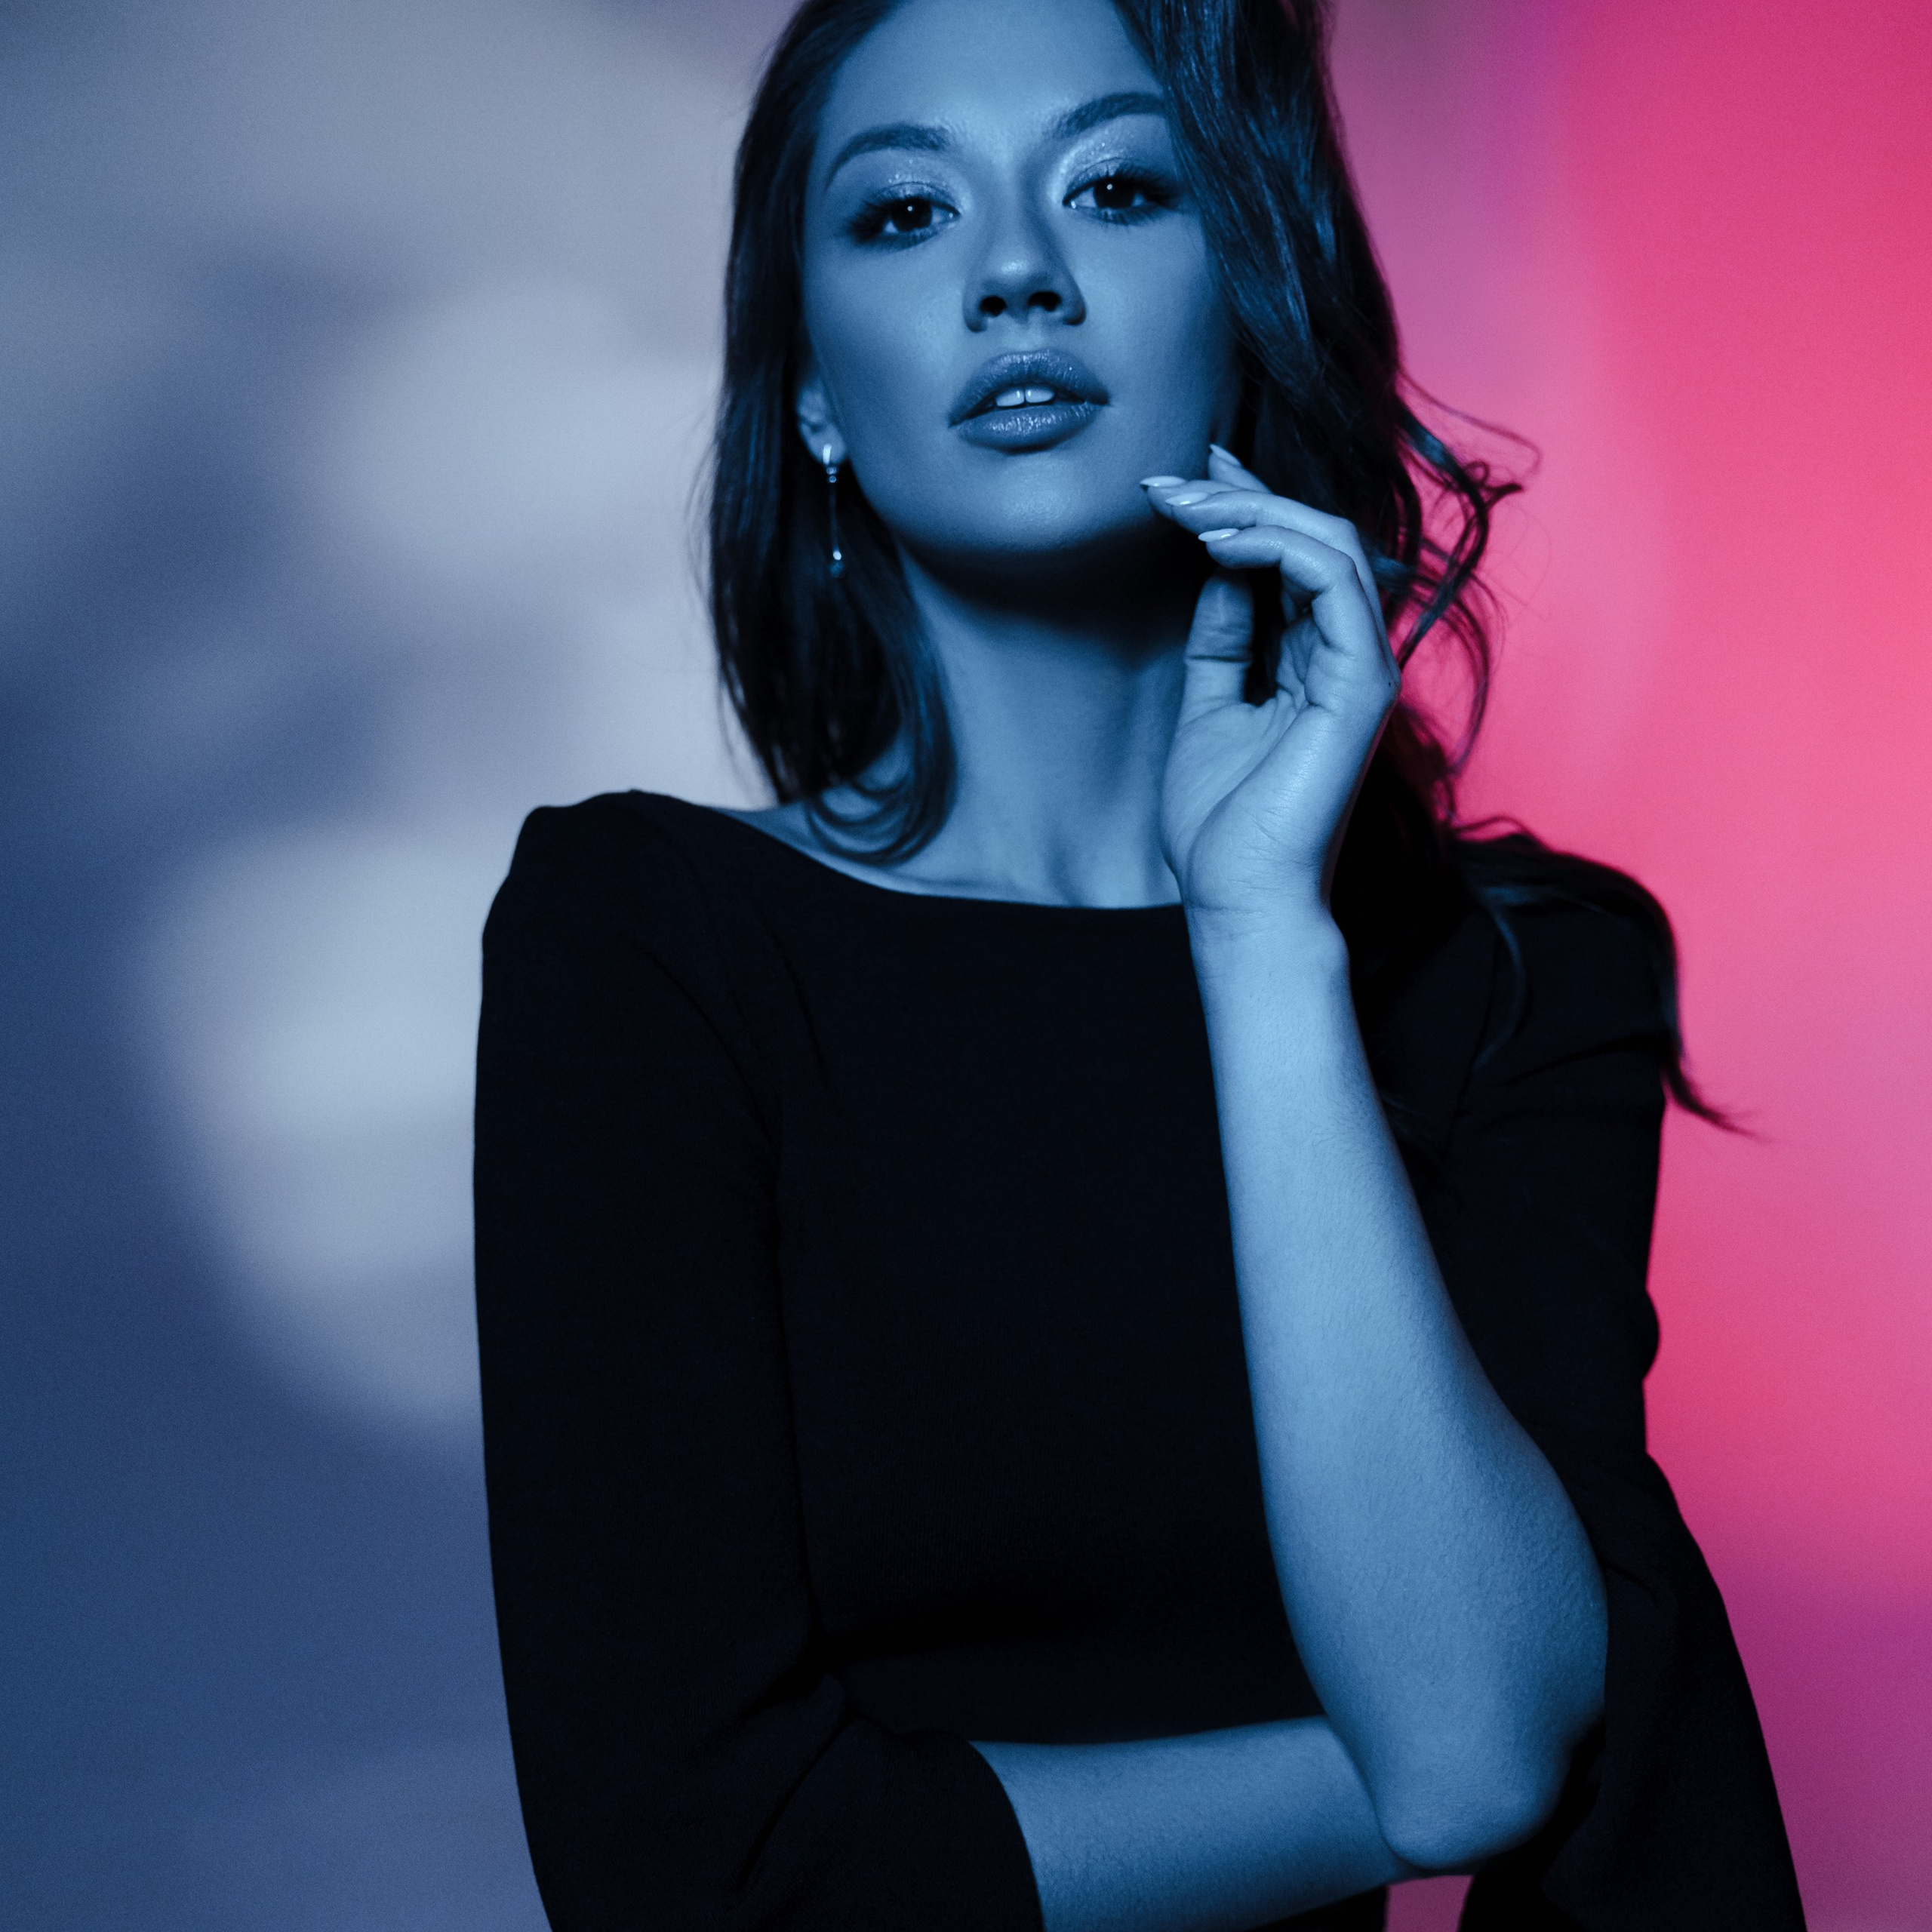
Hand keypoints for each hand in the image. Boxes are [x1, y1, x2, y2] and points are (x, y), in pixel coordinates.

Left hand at [1145, 447, 1400, 932]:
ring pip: (1329, 542)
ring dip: (1252, 511)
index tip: (1181, 479)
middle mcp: (1346, 654)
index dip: (1244, 504)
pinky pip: (1331, 580)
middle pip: (1312, 536)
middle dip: (1237, 496)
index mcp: (1313, 659)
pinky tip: (1218, 544)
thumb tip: (1216, 564)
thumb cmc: (1222, 823)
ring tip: (1185, 507)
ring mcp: (1361, 665)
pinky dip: (1276, 546)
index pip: (1292, 555)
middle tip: (1166, 484)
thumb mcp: (1207, 705)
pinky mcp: (1361, 682)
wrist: (1236, 894)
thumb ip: (1220, 636)